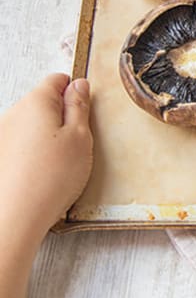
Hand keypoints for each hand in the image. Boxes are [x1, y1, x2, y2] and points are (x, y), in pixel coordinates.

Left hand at [0, 74, 92, 239]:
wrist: (15, 218)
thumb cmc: (52, 177)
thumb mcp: (81, 137)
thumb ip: (80, 106)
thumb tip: (79, 85)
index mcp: (36, 103)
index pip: (58, 80)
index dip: (76, 91)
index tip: (86, 110)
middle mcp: (13, 114)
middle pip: (43, 102)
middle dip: (62, 116)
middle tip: (78, 142)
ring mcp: (2, 136)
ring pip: (32, 125)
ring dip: (48, 136)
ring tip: (60, 162)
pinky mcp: (0, 155)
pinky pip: (22, 144)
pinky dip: (34, 152)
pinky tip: (43, 173)